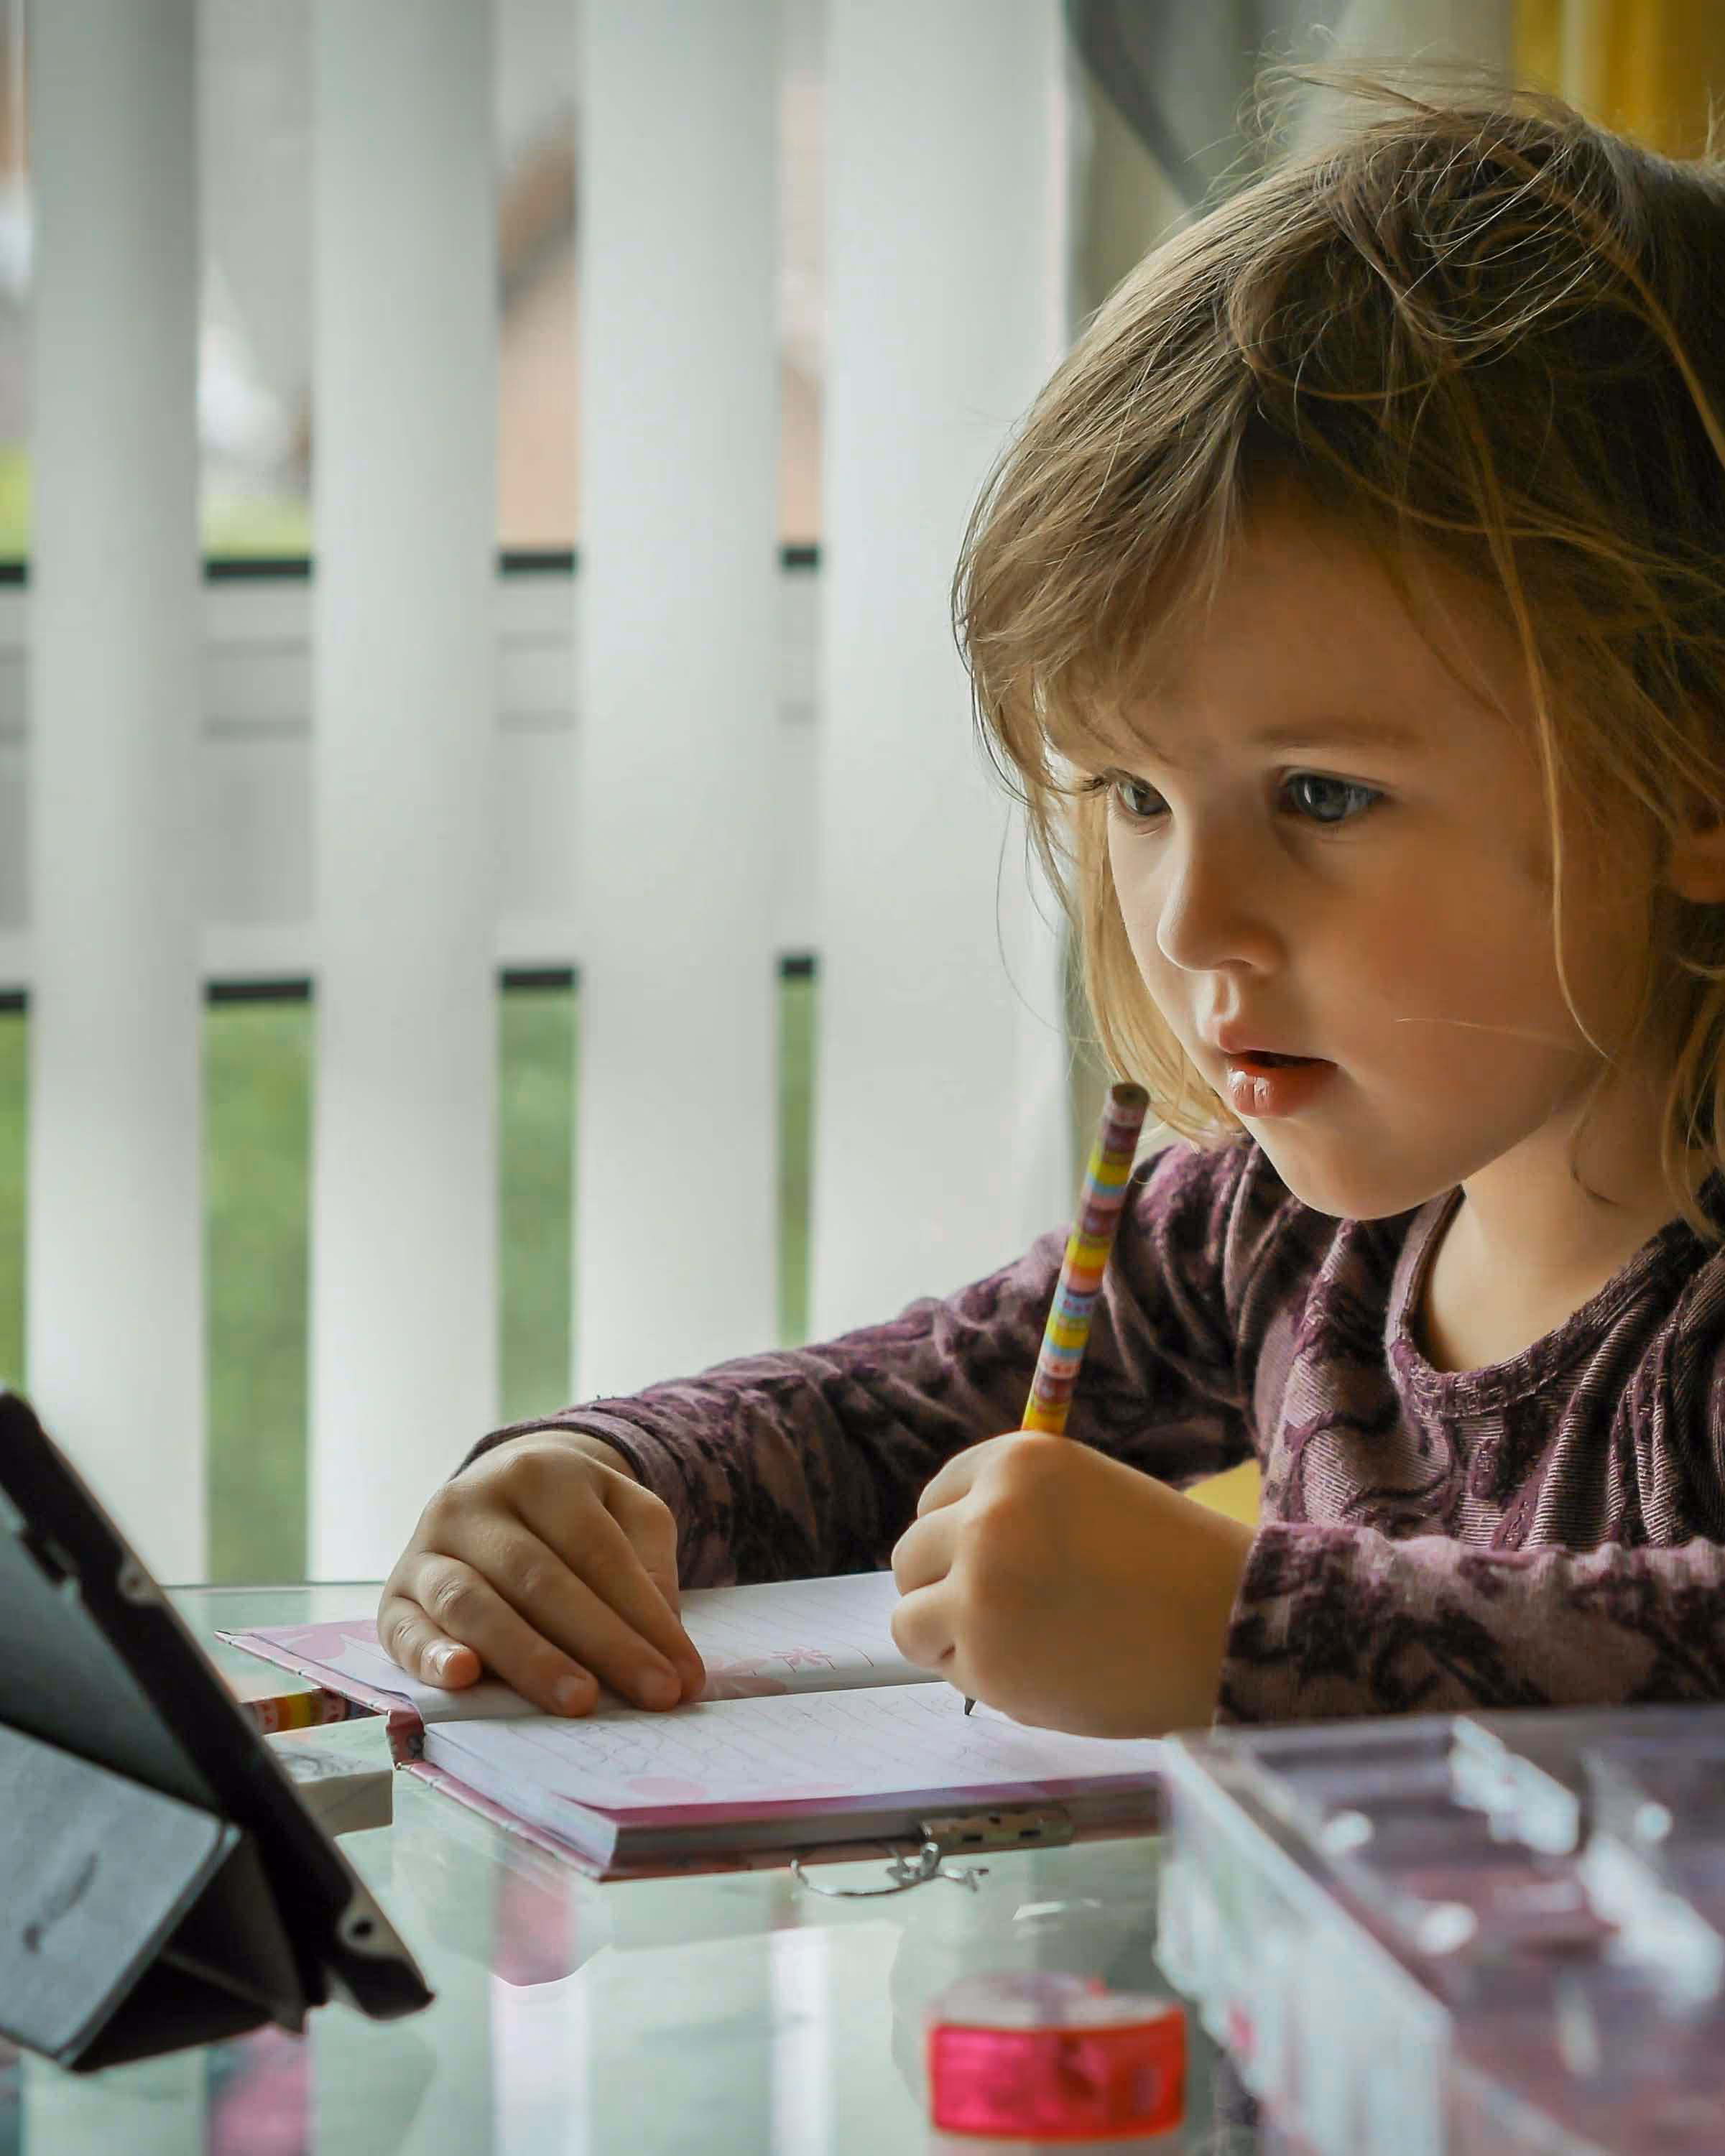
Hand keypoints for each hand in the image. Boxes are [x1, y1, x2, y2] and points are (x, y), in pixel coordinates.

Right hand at [377, 1430, 705, 1715]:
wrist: (497, 1489)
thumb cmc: (576, 1515)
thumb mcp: (626, 1512)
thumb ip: (650, 1564)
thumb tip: (663, 1640)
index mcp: (540, 1472)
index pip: (597, 1550)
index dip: (644, 1616)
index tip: (683, 1677)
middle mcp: (472, 1502)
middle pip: (541, 1578)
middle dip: (603, 1644)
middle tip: (651, 1696)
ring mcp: (425, 1547)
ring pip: (474, 1603)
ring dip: (529, 1658)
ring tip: (581, 1701)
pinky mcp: (392, 1596)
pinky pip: (404, 1630)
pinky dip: (431, 1656)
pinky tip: (465, 1679)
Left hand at [889, 1432, 1254, 1736]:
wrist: (1232, 1629)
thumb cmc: (1172, 1565)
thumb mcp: (1086, 1496)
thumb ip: (1016, 1510)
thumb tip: (944, 1550)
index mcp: (1015, 1461)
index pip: (935, 1498)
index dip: (956, 1536)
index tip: (987, 1563)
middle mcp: (985, 1516)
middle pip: (910, 1556)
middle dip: (941, 1588)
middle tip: (997, 1615)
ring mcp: (978, 1591)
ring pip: (909, 1620)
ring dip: (949, 1638)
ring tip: (1017, 1647)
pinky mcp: (986, 1663)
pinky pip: (950, 1672)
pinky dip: (983, 1680)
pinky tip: (1044, 1674)